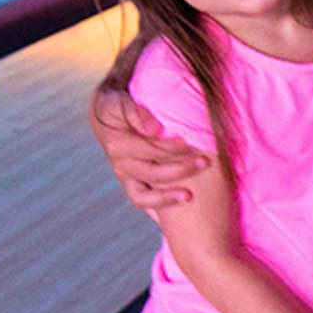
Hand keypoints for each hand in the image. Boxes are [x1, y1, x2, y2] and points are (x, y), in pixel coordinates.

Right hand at [88, 85, 208, 211]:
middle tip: (205, 163)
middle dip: (180, 169)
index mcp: (118, 143)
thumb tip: (155, 129)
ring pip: (144, 196)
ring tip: (190, 196)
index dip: (172, 149)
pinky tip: (177, 211)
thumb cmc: (121, 103)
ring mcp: (125, 176)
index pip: (150, 149)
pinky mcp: (130, 184)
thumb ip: (137, 113)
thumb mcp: (123, 101)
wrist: (108, 114)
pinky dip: (158, 208)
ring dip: (168, 196)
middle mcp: (119, 163)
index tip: (192, 145)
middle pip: (152, 172)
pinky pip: (142, 202)